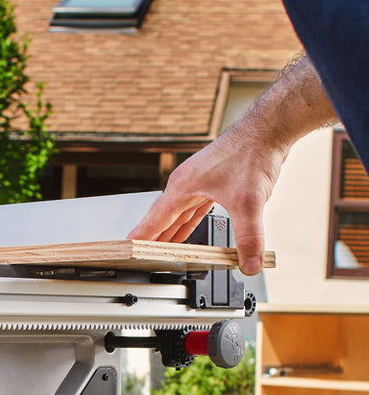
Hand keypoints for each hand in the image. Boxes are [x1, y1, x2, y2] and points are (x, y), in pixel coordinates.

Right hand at [128, 123, 285, 276]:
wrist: (269, 129)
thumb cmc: (251, 153)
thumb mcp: (249, 202)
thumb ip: (248, 237)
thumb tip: (249, 264)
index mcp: (182, 187)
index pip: (154, 220)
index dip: (140, 237)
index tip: (126, 249)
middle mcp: (186, 184)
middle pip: (163, 218)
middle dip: (152, 238)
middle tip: (139, 257)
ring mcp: (199, 182)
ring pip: (178, 214)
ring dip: (170, 232)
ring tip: (159, 249)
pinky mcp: (214, 182)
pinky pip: (195, 208)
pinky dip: (188, 222)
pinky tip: (186, 231)